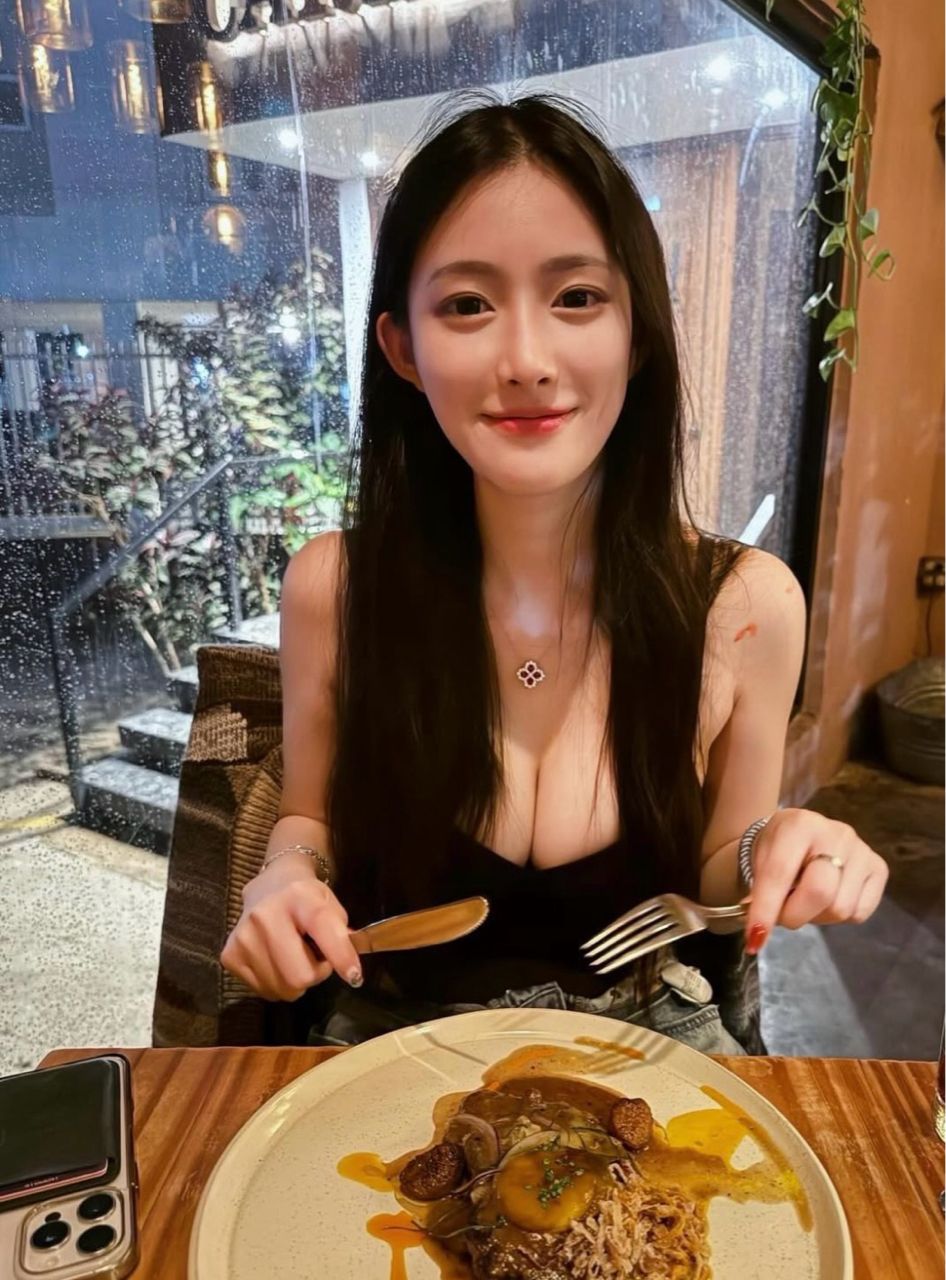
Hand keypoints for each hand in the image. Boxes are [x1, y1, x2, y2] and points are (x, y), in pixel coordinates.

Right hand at [220, 854, 362, 1001]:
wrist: (268, 888)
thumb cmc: (305, 899)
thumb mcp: (330, 904)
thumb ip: (341, 934)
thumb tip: (349, 969)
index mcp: (298, 897)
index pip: (324, 931)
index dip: (342, 958)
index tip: (355, 976)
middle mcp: (265, 915)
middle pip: (299, 976)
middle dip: (315, 975)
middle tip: (317, 960)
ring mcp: (243, 937)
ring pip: (282, 989)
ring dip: (295, 981)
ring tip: (294, 957)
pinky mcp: (229, 956)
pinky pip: (264, 991)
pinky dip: (276, 984)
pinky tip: (276, 961)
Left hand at [744, 808, 888, 954]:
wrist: (799, 834)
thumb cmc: (776, 849)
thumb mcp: (759, 861)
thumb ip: (760, 893)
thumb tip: (759, 933)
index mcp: (799, 825)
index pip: (780, 872)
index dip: (766, 908)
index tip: (755, 937)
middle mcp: (837, 833)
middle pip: (820, 892)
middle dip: (794, 915)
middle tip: (781, 916)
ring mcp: (862, 850)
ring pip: (840, 909)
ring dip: (816, 916)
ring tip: (805, 899)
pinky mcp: (879, 868)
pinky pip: (859, 913)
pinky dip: (838, 917)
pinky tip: (828, 898)